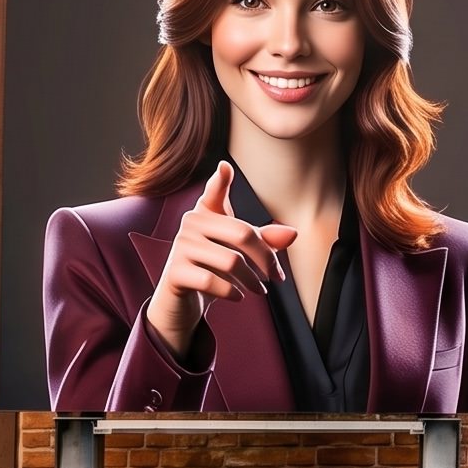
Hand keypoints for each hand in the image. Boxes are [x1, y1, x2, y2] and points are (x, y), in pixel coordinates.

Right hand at [144, 162, 300, 358]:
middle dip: (267, 259)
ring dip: (253, 281)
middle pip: (243, 234)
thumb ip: (265, 241)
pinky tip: (238, 297)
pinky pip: (212, 281)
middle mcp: (191, 223)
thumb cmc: (214, 269)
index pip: (214, 192)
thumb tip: (292, 233)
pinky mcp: (175, 271)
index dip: (220, 180)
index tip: (225, 167)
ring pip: (232, 262)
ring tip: (259, 290)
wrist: (182, 300)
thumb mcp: (240, 253)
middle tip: (277, 277)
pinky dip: (232, 292)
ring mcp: (180, 246)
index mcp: (207, 213)